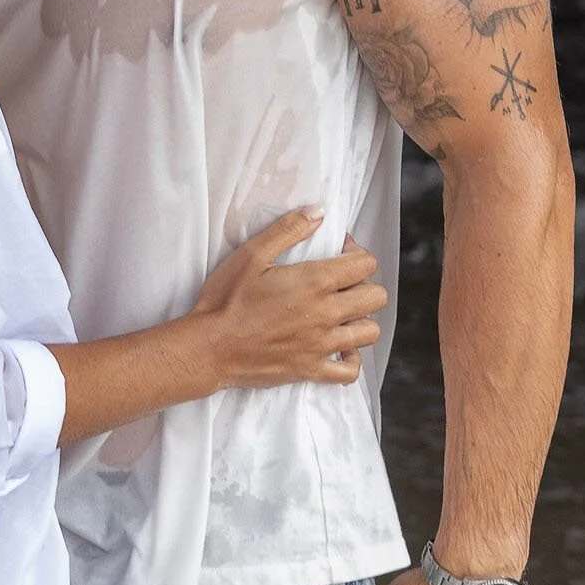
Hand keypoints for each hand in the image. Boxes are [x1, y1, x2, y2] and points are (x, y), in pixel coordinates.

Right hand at [191, 210, 387, 389]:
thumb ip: (289, 229)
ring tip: (340, 314)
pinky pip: (350, 372)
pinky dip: (350, 360)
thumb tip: (319, 212)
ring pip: (369, 332)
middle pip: (376, 297)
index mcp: (315, 282)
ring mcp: (321, 345)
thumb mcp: (251, 254)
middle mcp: (326, 313)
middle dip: (364, 284)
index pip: (365, 264)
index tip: (338, 252)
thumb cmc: (225, 299)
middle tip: (342, 283)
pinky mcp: (312, 370)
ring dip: (360, 320)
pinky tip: (338, 349)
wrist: (209, 347)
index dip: (356, 253)